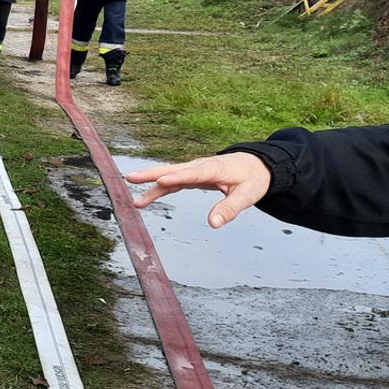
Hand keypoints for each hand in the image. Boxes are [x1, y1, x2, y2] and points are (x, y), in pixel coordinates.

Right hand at [127, 153, 271, 229]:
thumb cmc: (252, 178)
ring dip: (150, 183)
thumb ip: (229, 209)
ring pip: (168, 175)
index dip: (177, 177)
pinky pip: (171, 181)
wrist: (256, 164)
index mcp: (214, 169)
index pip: (193, 173)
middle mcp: (199, 167)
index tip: (161, 180)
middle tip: (132, 178)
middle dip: (151, 174)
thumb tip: (213, 224)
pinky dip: (158, 188)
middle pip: (172, 170)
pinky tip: (145, 198)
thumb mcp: (247, 195)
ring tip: (133, 195)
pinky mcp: (191, 175)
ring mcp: (193, 170)